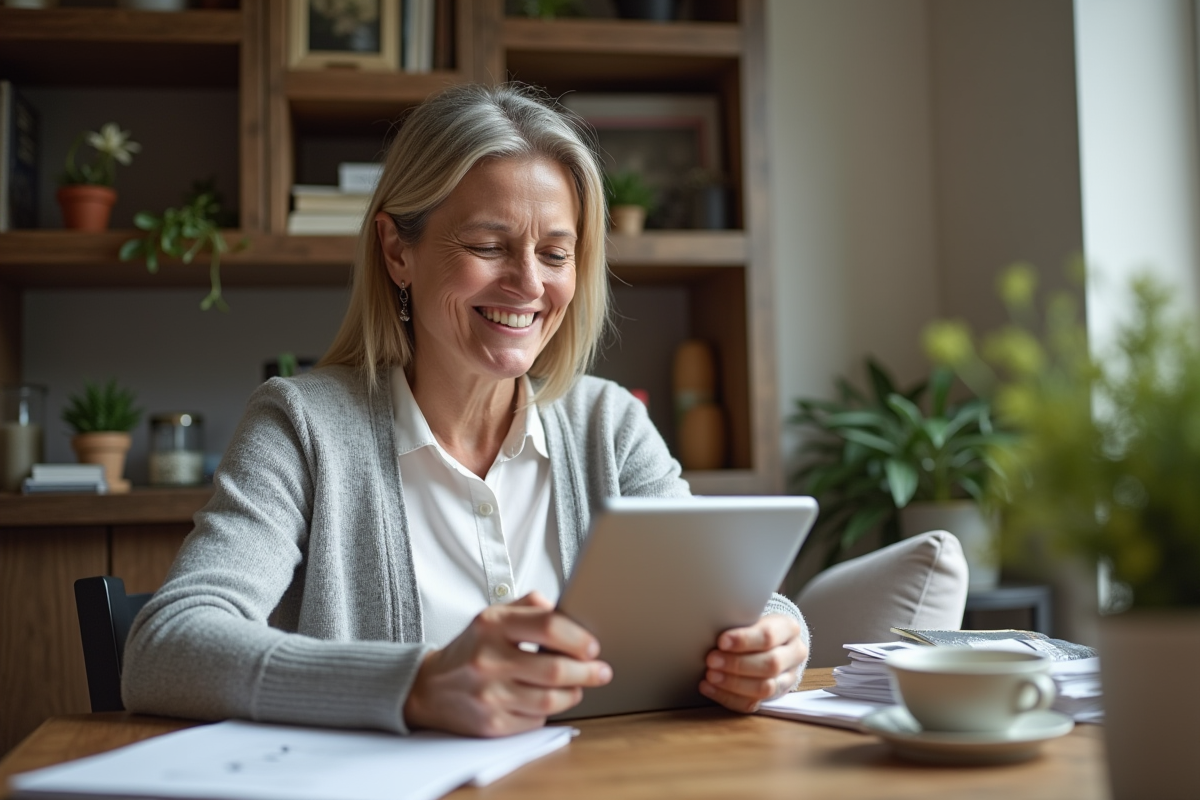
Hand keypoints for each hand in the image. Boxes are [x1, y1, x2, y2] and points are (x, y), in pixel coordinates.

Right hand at [403, 591, 611, 736]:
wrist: (428, 688)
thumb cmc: (471, 649)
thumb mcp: (492, 616)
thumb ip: (529, 607)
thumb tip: (566, 612)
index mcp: (491, 625)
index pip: (548, 626)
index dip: (578, 638)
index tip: (593, 646)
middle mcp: (488, 660)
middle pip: (555, 669)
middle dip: (587, 671)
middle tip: (601, 671)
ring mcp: (489, 695)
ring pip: (550, 699)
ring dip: (573, 693)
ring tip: (578, 685)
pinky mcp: (491, 724)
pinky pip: (536, 719)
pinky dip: (548, 710)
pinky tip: (547, 700)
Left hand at [699, 614, 807, 712]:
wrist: (769, 642)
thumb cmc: (753, 626)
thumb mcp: (751, 616)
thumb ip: (738, 622)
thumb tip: (711, 626)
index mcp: (788, 628)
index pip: (769, 636)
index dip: (744, 640)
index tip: (721, 641)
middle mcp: (794, 654)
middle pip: (770, 664)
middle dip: (737, 664)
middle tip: (712, 660)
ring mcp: (788, 677)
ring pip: (765, 688)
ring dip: (733, 683)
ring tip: (710, 675)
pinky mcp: (775, 696)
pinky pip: (753, 704)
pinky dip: (728, 697)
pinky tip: (710, 688)